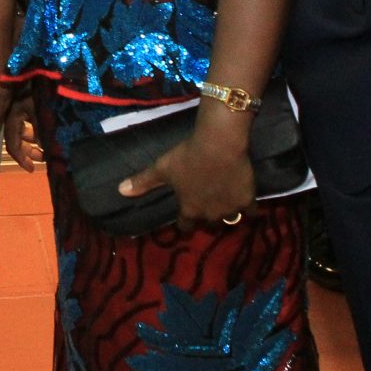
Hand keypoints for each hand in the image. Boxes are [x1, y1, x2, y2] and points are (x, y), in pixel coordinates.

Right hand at [3, 90, 43, 171]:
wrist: (50, 63)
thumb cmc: (47, 87)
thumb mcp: (44, 111)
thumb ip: (42, 133)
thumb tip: (44, 151)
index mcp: (14, 113)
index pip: (12, 142)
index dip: (21, 158)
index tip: (32, 169)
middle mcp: (14, 108)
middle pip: (16, 135)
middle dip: (27, 150)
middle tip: (41, 159)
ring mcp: (22, 101)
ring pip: (23, 126)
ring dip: (32, 139)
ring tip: (45, 148)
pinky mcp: (30, 95)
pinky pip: (29, 117)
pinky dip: (35, 127)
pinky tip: (45, 130)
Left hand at [119, 116, 255, 230]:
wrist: (218, 144)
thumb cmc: (187, 156)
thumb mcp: (162, 168)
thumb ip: (143, 181)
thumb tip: (120, 190)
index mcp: (189, 209)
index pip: (185, 226)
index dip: (185, 222)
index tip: (186, 217)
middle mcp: (209, 215)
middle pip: (208, 223)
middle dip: (206, 216)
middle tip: (207, 203)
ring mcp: (230, 209)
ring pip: (229, 219)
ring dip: (226, 213)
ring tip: (226, 203)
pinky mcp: (247, 200)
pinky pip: (250, 211)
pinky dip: (248, 208)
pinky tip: (246, 201)